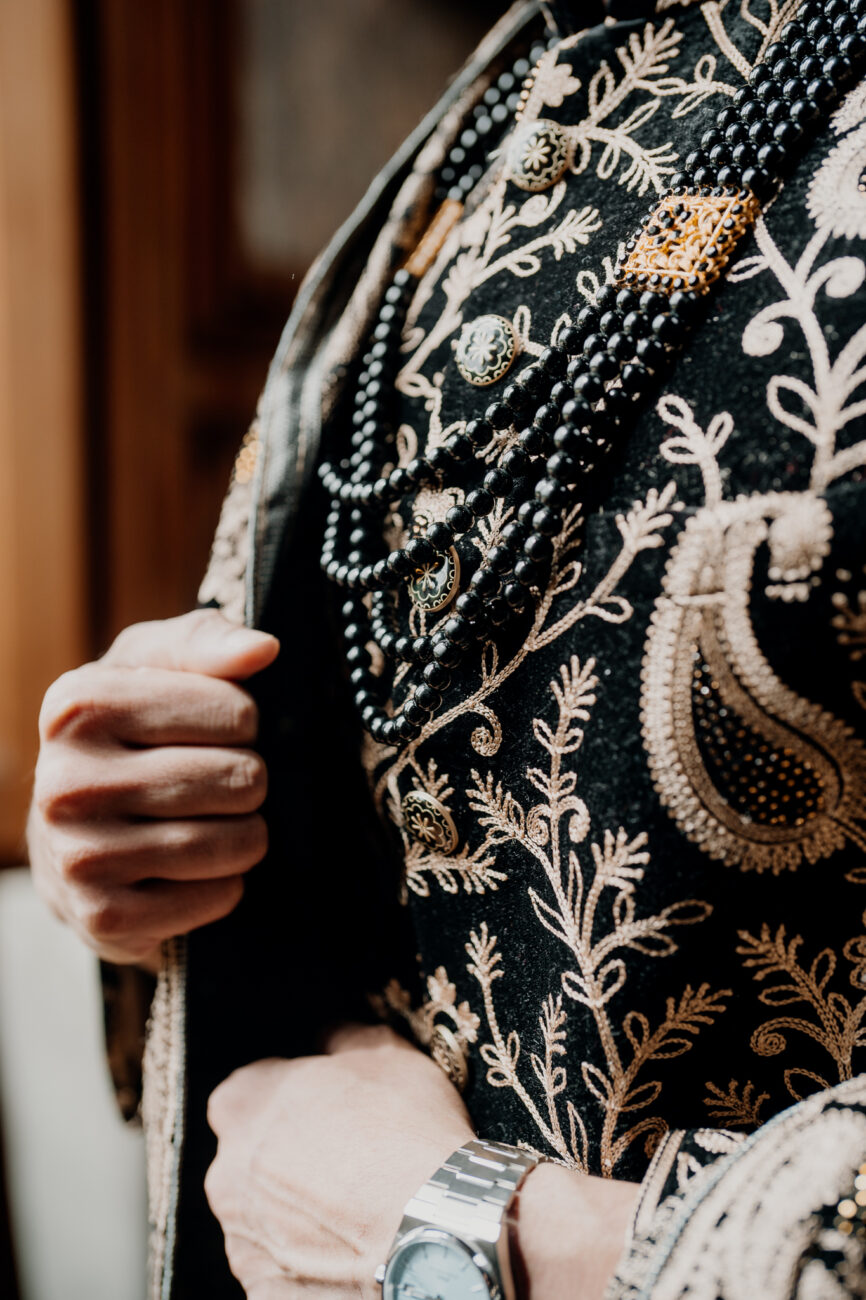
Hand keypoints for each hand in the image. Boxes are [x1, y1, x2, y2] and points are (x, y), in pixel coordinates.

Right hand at [28, 608, 279, 967]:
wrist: (69, 835)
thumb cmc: (130, 733)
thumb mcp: (155, 667)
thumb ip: (208, 642)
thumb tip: (263, 647)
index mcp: (79, 705)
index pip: (236, 712)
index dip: (241, 724)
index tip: (210, 731)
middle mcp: (67, 780)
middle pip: (241, 779)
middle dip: (246, 782)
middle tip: (215, 784)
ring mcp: (80, 854)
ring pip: (235, 842)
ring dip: (244, 836)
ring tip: (211, 824)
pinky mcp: (104, 916)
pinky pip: (219, 897)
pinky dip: (224, 886)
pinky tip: (190, 871)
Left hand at [206, 1024, 638, 1299]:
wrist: (440, 1228)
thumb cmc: (409, 1133)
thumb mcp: (387, 1055)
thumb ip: (344, 1037)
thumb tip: (331, 1032)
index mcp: (245, 1103)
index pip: (247, 1089)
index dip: (287, 1096)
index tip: (324, 1106)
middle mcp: (228, 1171)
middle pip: (248, 1155)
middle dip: (285, 1154)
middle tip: (345, 1157)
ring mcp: (243, 1237)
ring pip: (260, 1214)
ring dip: (292, 1209)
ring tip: (353, 1208)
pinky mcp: (263, 1288)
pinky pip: (275, 1267)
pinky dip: (302, 1259)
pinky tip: (347, 1248)